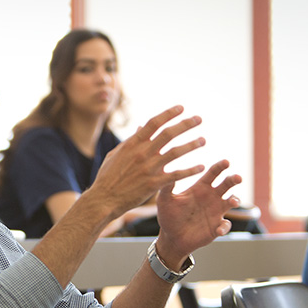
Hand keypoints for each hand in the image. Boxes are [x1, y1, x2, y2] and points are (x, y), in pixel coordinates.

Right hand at [87, 106, 207, 217]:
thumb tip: (141, 127)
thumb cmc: (108, 177)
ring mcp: (149, 168)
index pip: (153, 123)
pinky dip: (190, 170)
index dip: (168, 114)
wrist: (104, 199)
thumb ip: (130, 141)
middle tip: (199, 119)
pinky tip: (202, 167)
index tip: (181, 108)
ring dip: (191, 145)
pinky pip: (176, 175)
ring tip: (203, 140)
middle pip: (168, 134)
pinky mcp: (154, 184)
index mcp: (133, 144)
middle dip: (185, 124)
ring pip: (175, 152)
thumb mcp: (116, 155)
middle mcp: (142, 153)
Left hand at [153, 156, 244, 263]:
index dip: (220, 167)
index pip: (213, 174)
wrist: (172, 237)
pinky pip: (226, 225)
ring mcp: (216, 212)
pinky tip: (219, 229)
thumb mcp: (165, 201)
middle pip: (227, 184)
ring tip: (233, 202)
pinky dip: (224, 227)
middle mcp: (211, 198)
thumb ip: (167, 188)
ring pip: (232, 202)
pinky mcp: (218, 226)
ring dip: (235, 200)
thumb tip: (169, 173)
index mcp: (200, 188)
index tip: (226, 162)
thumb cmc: (168, 216)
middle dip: (233, 179)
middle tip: (238, 177)